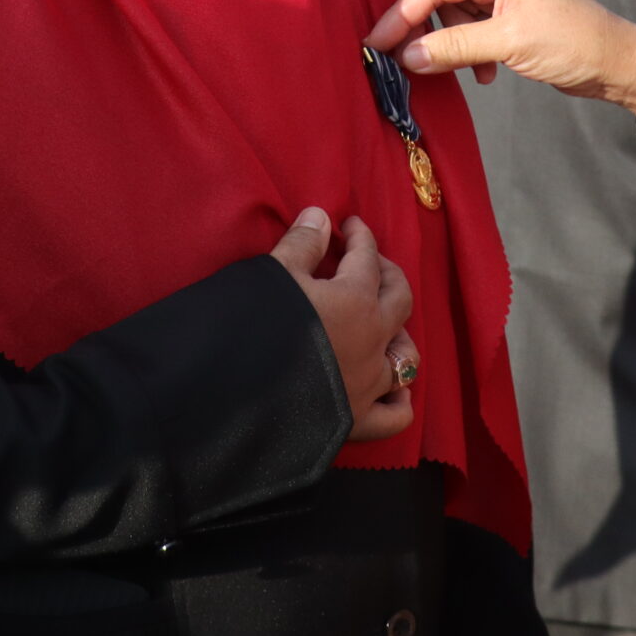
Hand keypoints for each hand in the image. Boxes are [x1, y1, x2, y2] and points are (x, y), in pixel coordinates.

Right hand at [269, 209, 413, 441]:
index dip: (359, 235)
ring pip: (406, 356)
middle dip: (387, 274)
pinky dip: (399, 401)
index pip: (367, 257)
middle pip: (399, 298)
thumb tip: (320, 216)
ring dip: (399, 334)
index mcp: (355, 299)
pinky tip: (394, 391)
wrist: (229, 389)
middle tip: (369, 262)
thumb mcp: (274, 273)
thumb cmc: (251, 322)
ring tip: (384, 323)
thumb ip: (302, 244)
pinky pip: (395, 414)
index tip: (349, 224)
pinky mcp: (357, 419)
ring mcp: (369, 383)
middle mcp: (372, 340)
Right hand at [363, 0, 635, 148]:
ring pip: (445, 4)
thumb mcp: (509, 44)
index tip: (376, 45)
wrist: (614, 62)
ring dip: (444, 39)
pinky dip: (463, 46)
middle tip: (401, 56)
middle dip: (416, 21)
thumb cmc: (573, 44)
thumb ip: (453, 47)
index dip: (400, 15)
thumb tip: (405, 57)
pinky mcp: (504, 6)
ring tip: (457, 70)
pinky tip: (484, 73)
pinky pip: (464, 21)